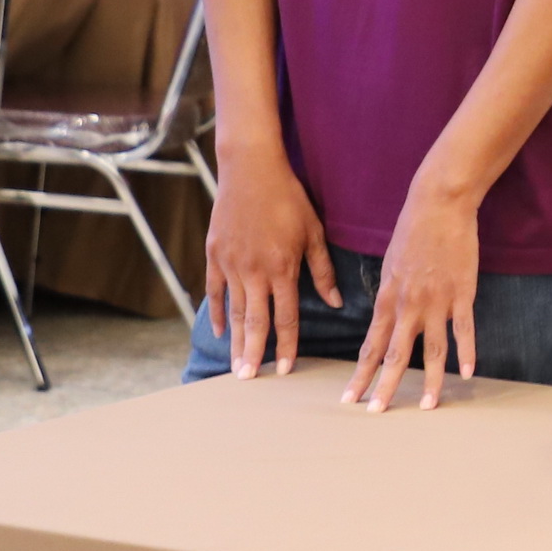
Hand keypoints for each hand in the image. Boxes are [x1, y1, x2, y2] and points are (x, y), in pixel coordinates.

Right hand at [201, 143, 338, 377]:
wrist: (250, 170)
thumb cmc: (288, 198)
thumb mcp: (313, 232)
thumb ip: (323, 270)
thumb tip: (337, 303)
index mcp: (282, 267)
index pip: (286, 317)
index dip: (286, 346)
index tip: (284, 369)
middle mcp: (255, 271)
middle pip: (255, 321)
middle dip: (254, 353)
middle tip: (248, 380)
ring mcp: (231, 264)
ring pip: (234, 311)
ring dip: (235, 341)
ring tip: (235, 366)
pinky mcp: (214, 254)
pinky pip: (215, 291)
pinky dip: (217, 312)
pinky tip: (220, 331)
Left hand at [346, 186, 479, 411]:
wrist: (439, 205)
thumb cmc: (413, 229)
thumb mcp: (390, 263)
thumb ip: (390, 294)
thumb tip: (388, 318)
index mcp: (388, 298)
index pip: (371, 346)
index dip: (361, 374)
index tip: (350, 398)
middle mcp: (409, 305)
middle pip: (396, 355)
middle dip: (385, 387)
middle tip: (376, 413)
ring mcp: (437, 301)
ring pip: (432, 350)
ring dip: (430, 381)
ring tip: (428, 406)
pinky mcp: (462, 294)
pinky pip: (464, 330)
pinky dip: (467, 353)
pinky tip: (468, 374)